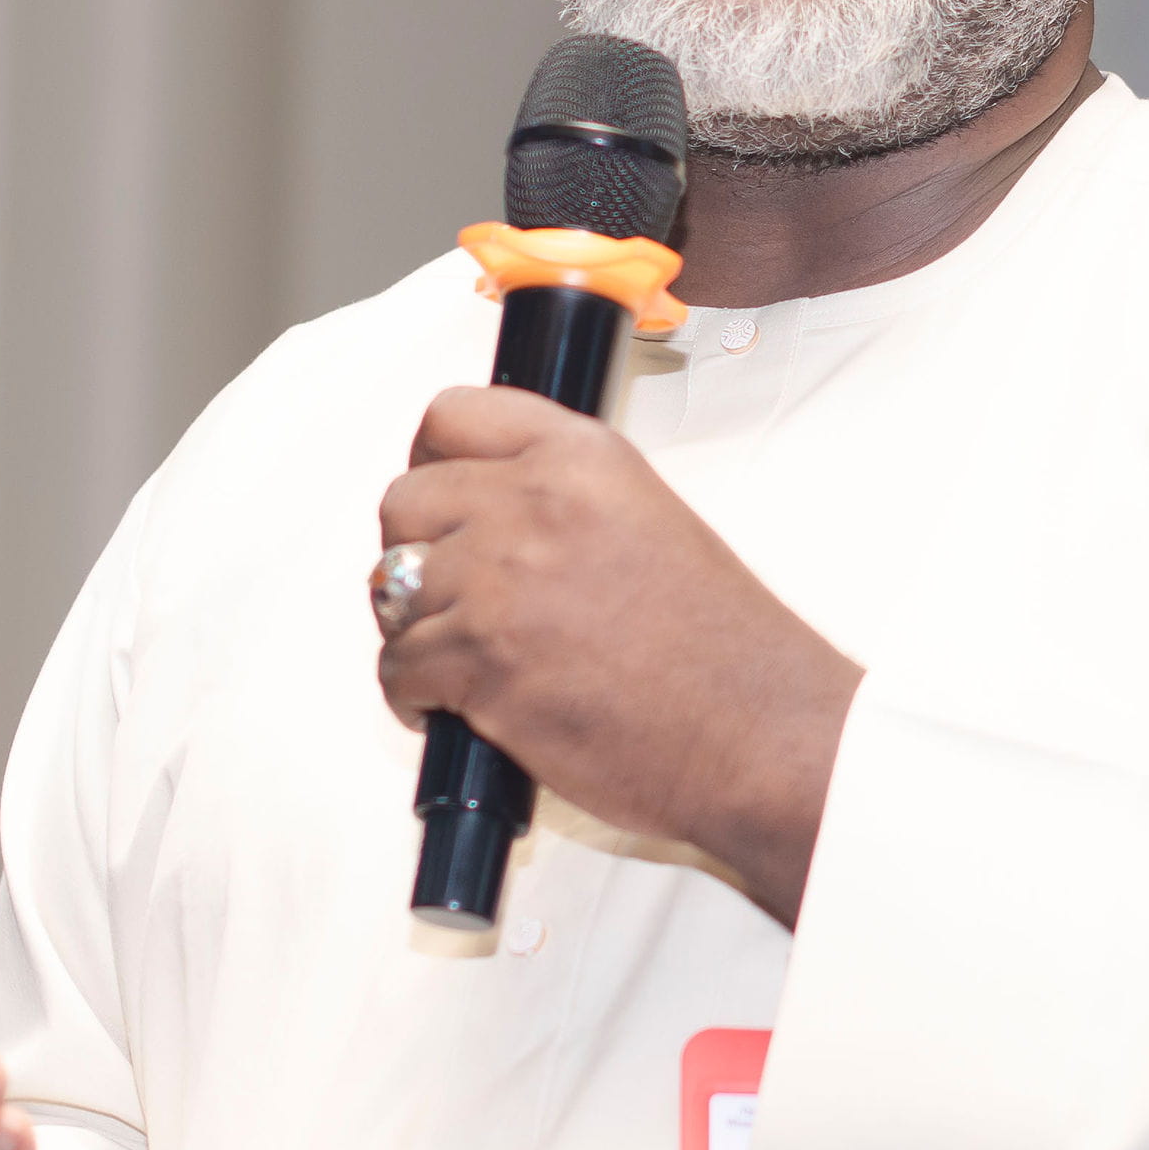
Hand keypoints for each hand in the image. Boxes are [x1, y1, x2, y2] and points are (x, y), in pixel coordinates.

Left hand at [375, 390, 862, 924]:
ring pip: (392, 589)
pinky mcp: (479, 661)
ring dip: (415, 629)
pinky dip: (414, 695)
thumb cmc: (723, 649)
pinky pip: (396, 666)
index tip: (442, 502)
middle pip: (404, 504)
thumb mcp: (649, 520)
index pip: (452, 417)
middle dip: (414, 551)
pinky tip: (456, 707)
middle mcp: (532, 503)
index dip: (433, 464)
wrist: (757, 732)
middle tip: (448, 594)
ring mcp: (500, 581)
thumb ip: (563, 500)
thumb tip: (487, 519)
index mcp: (580, 457)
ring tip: (461, 660)